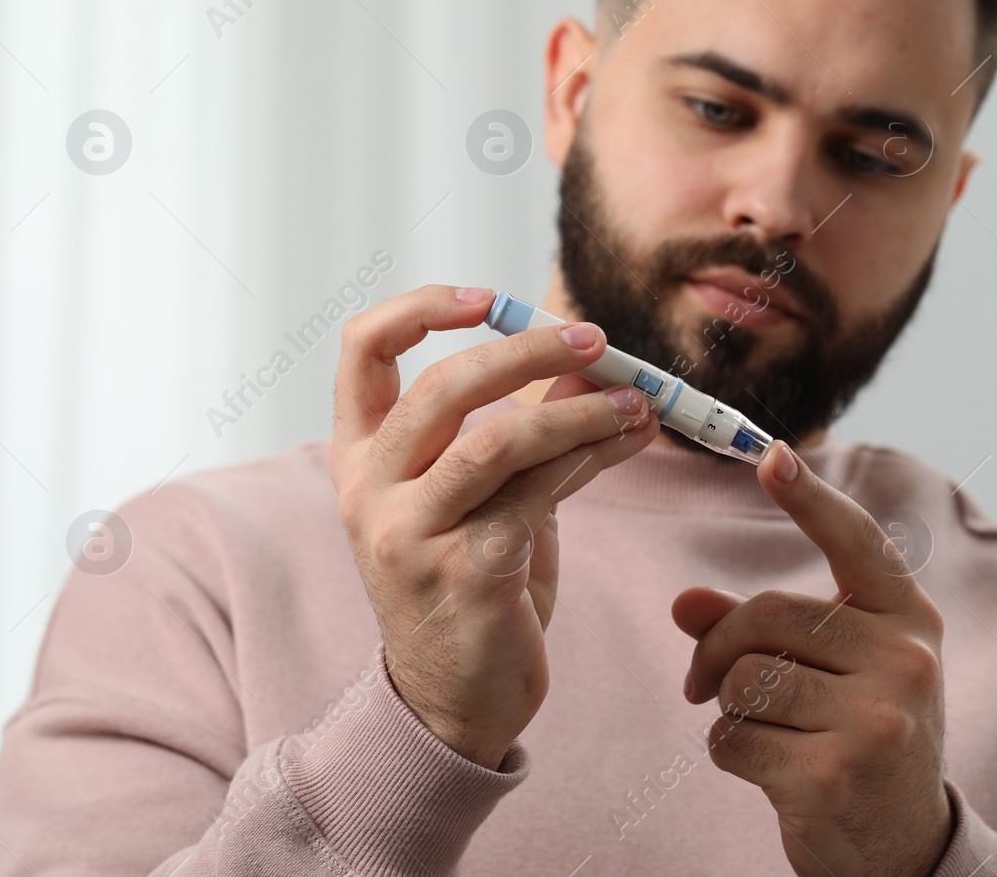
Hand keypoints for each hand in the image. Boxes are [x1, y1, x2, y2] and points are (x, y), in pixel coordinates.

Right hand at [331, 285, 659, 768]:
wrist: (456, 699)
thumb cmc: (471, 584)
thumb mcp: (485, 494)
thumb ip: (521, 426)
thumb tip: (583, 360)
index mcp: (361, 459)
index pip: (361, 351)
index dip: (420, 308)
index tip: (487, 297)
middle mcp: (371, 492)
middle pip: (442, 386)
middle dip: (527, 350)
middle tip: (594, 339)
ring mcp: (411, 534)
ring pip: (497, 439)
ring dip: (578, 410)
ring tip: (636, 399)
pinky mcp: (468, 571)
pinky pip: (538, 492)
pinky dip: (592, 455)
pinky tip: (629, 440)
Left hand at [672, 441, 951, 876]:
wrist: (903, 848)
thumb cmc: (861, 736)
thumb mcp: (832, 672)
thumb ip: (762, 628)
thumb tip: (682, 602)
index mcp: (910, 619)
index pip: (858, 544)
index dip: (811, 500)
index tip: (771, 456)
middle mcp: (905, 661)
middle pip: (768, 615)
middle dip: (717, 646)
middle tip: (698, 682)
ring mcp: (876, 720)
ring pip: (744, 678)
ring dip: (727, 708)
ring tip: (758, 731)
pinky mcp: (834, 776)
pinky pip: (734, 738)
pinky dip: (729, 752)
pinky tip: (767, 771)